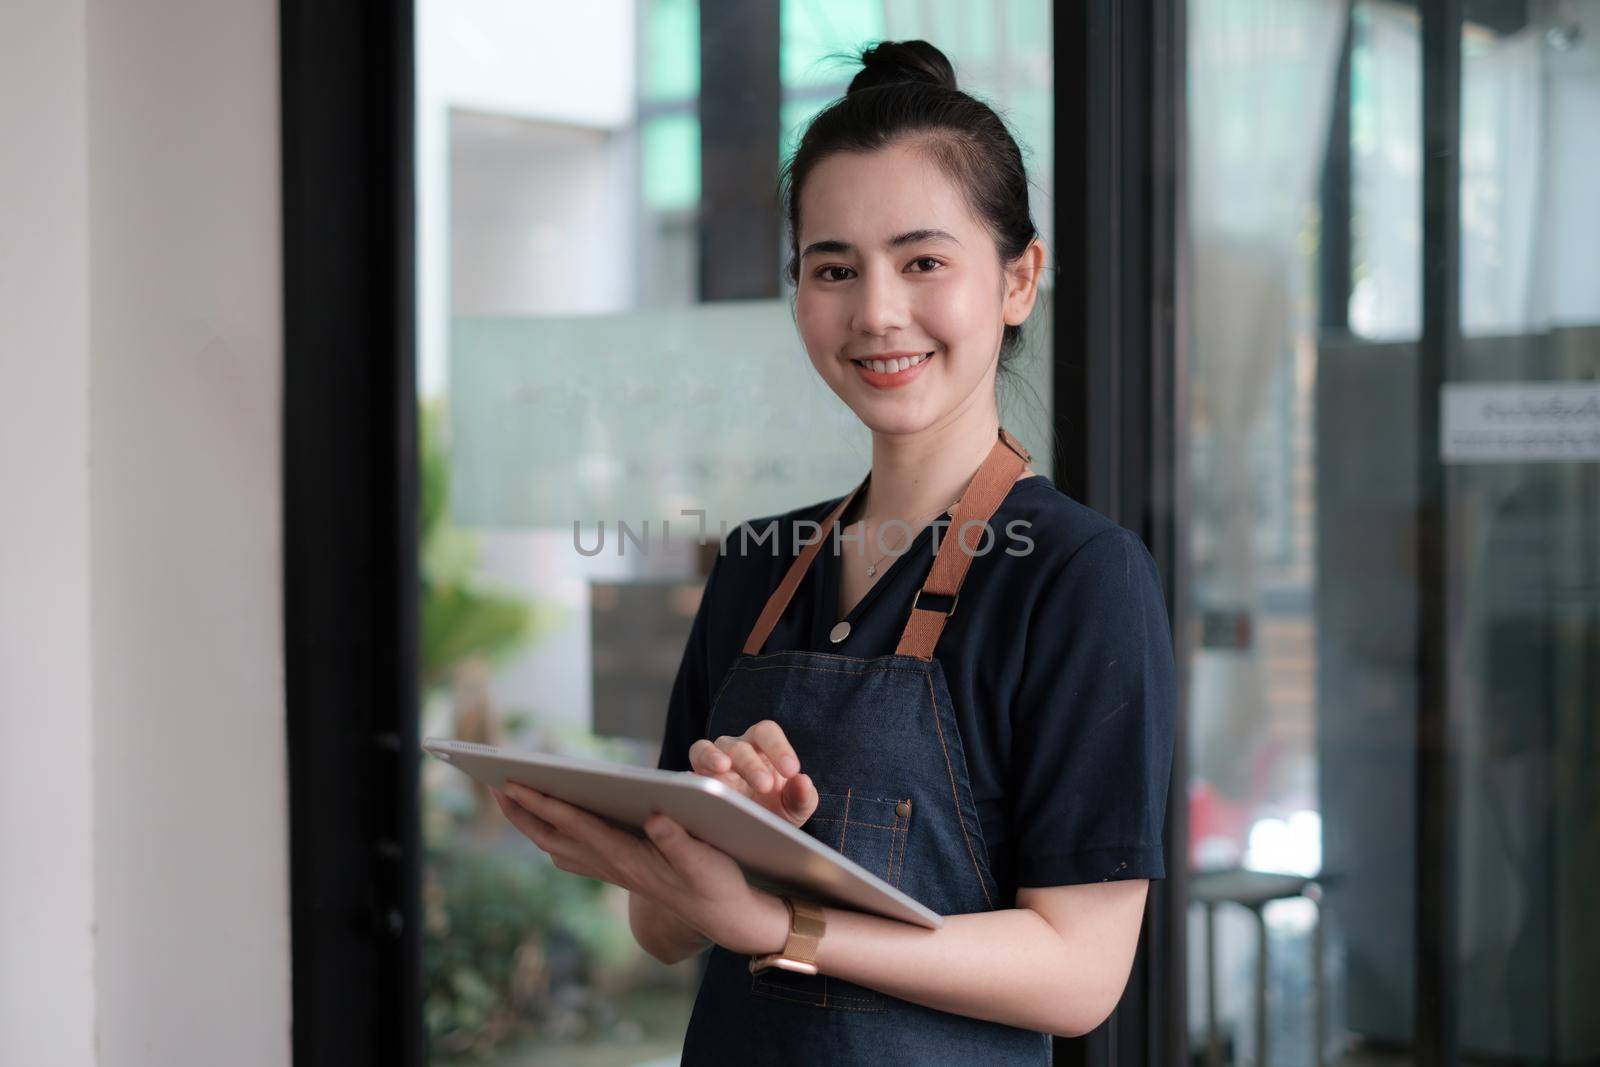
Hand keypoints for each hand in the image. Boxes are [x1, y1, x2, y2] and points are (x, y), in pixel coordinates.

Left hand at [490, 781, 788, 956]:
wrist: (722, 918)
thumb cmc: (716, 884)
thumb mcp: (706, 862)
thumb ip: (681, 842)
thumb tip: (657, 817)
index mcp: (626, 857)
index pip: (575, 825)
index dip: (544, 803)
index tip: (514, 783)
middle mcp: (611, 865)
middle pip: (551, 837)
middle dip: (521, 811)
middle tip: (492, 783)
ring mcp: (610, 870)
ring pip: (555, 846)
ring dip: (528, 823)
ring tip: (509, 796)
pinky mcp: (616, 869)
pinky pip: (569, 852)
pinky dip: (549, 834)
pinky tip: (546, 823)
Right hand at [689, 719, 818, 826]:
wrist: (752, 833)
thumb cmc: (775, 811)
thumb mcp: (795, 809)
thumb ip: (803, 796)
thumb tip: (804, 781)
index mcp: (761, 747)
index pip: (767, 733)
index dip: (779, 747)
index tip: (792, 770)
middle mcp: (734, 749)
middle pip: (738, 746)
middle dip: (752, 764)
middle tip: (765, 785)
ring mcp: (710, 764)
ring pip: (704, 749)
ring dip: (713, 757)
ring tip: (722, 767)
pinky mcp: (694, 783)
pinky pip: (688, 774)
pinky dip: (692, 778)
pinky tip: (699, 788)